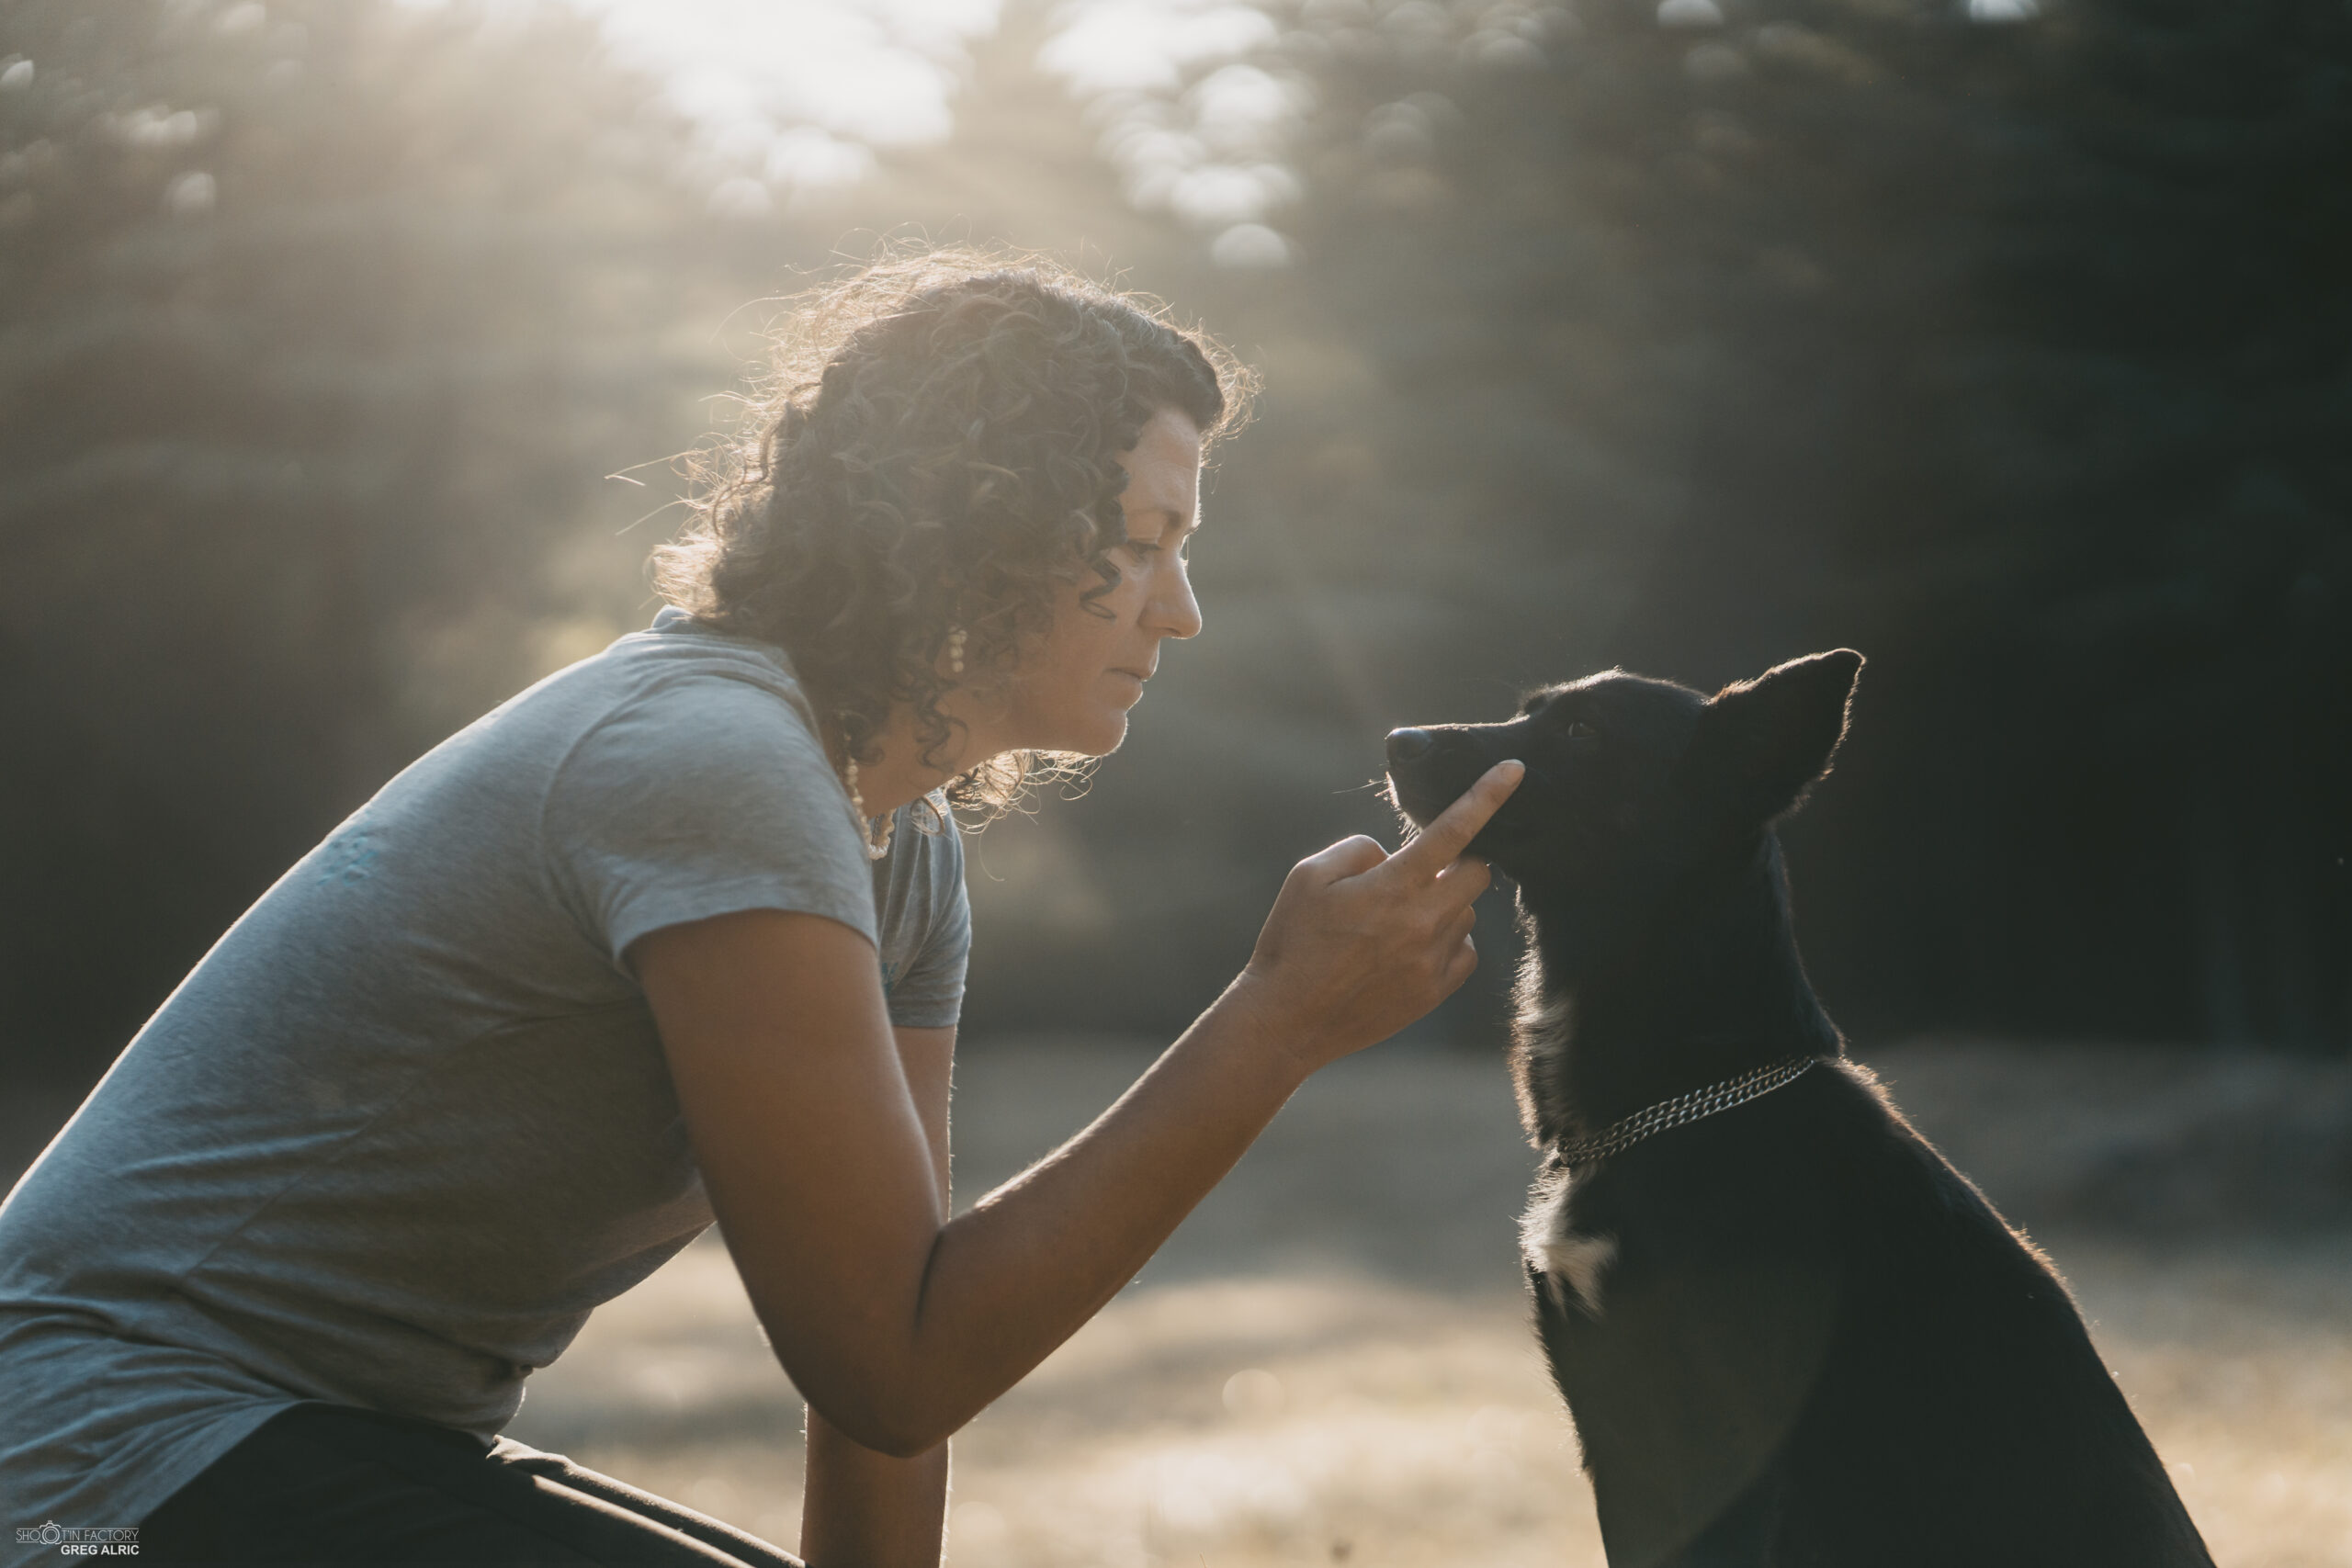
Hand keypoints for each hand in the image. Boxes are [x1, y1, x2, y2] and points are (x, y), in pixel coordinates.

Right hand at [1233, 759, 1524, 1070]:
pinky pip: (1464, 953)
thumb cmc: (1292, 941)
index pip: (1453, 829)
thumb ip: (1360, 849)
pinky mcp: (1433, 992)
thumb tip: (1394, 856)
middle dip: (1459, 863)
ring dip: (1443, 905)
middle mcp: (1422, 922)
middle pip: (1478, 874)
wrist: (1286, 1019)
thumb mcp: (1308, 877)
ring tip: (1394, 923)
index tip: (1515, 769)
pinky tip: (1409, 948)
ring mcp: (1431, 961)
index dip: (1488, 794)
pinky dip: (1446, 942)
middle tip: (1423, 872)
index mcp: (1392, 886)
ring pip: (1467, 914)